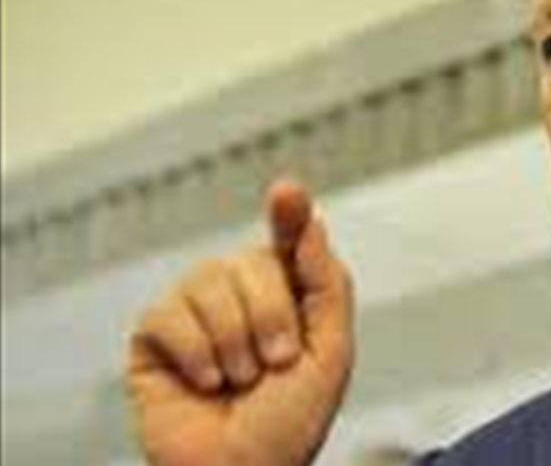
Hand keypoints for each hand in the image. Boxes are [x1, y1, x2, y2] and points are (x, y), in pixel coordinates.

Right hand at [127, 179, 354, 465]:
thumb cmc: (289, 422)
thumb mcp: (330, 350)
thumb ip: (325, 281)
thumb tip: (311, 219)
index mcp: (289, 294)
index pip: (289, 240)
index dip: (289, 214)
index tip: (287, 192)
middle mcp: (241, 294)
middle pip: (251, 261)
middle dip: (271, 317)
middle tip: (275, 364)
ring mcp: (195, 312)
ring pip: (208, 280)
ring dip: (234, 339)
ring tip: (241, 379)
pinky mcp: (155, 336)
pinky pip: (168, 313)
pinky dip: (196, 352)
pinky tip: (206, 383)